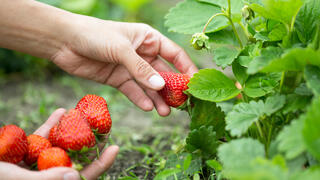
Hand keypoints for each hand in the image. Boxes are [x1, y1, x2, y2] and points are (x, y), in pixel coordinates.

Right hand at [0, 109, 118, 179]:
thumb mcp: (14, 179)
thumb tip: (75, 176)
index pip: (82, 178)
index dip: (100, 165)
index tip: (116, 147)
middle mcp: (46, 176)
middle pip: (75, 159)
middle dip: (89, 143)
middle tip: (104, 125)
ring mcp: (35, 165)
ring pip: (59, 146)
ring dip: (71, 131)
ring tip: (84, 115)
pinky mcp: (22, 153)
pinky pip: (40, 139)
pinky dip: (49, 126)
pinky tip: (60, 111)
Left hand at [52, 18, 197, 115]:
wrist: (64, 41)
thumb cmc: (95, 35)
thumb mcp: (121, 49)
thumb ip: (141, 68)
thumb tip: (160, 86)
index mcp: (148, 38)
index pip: (174, 54)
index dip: (186, 69)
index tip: (194, 84)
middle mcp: (142, 53)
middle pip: (163, 73)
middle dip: (171, 89)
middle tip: (180, 105)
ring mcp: (130, 67)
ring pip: (149, 85)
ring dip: (157, 98)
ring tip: (165, 112)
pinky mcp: (118, 79)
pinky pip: (133, 91)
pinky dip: (140, 99)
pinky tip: (148, 108)